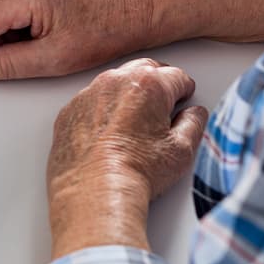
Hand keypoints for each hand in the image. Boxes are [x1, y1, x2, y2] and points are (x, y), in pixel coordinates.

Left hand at [46, 58, 208, 255]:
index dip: (184, 89)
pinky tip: (109, 134)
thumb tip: (194, 115)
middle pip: (144, 70)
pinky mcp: (68, 112)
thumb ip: (193, 124)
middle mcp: (114, 82)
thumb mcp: (182, 150)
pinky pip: (90, 102)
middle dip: (157, 83)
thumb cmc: (136, 172)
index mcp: (148, 84)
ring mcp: (87, 95)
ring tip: (135, 121)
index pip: (176, 76)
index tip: (184, 97)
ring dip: (127, 94)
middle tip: (163, 104)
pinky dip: (100, 111)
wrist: (94, 193)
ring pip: (114, 84)